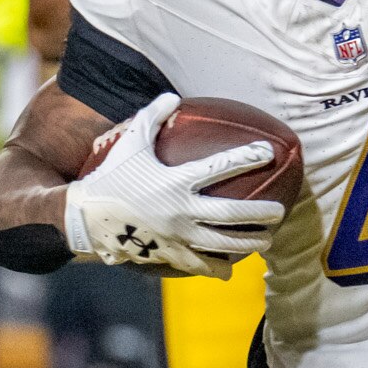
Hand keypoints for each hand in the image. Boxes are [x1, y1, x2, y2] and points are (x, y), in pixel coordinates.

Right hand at [64, 92, 285, 277]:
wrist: (87, 218)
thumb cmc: (112, 176)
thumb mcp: (130, 143)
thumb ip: (152, 118)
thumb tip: (172, 96)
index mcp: (175, 181)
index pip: (219, 167)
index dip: (246, 158)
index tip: (268, 152)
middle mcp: (181, 211)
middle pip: (231, 215)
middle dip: (260, 214)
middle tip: (280, 212)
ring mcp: (177, 237)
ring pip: (223, 245)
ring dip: (249, 244)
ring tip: (268, 242)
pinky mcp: (170, 256)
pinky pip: (200, 265)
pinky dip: (218, 269)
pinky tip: (230, 271)